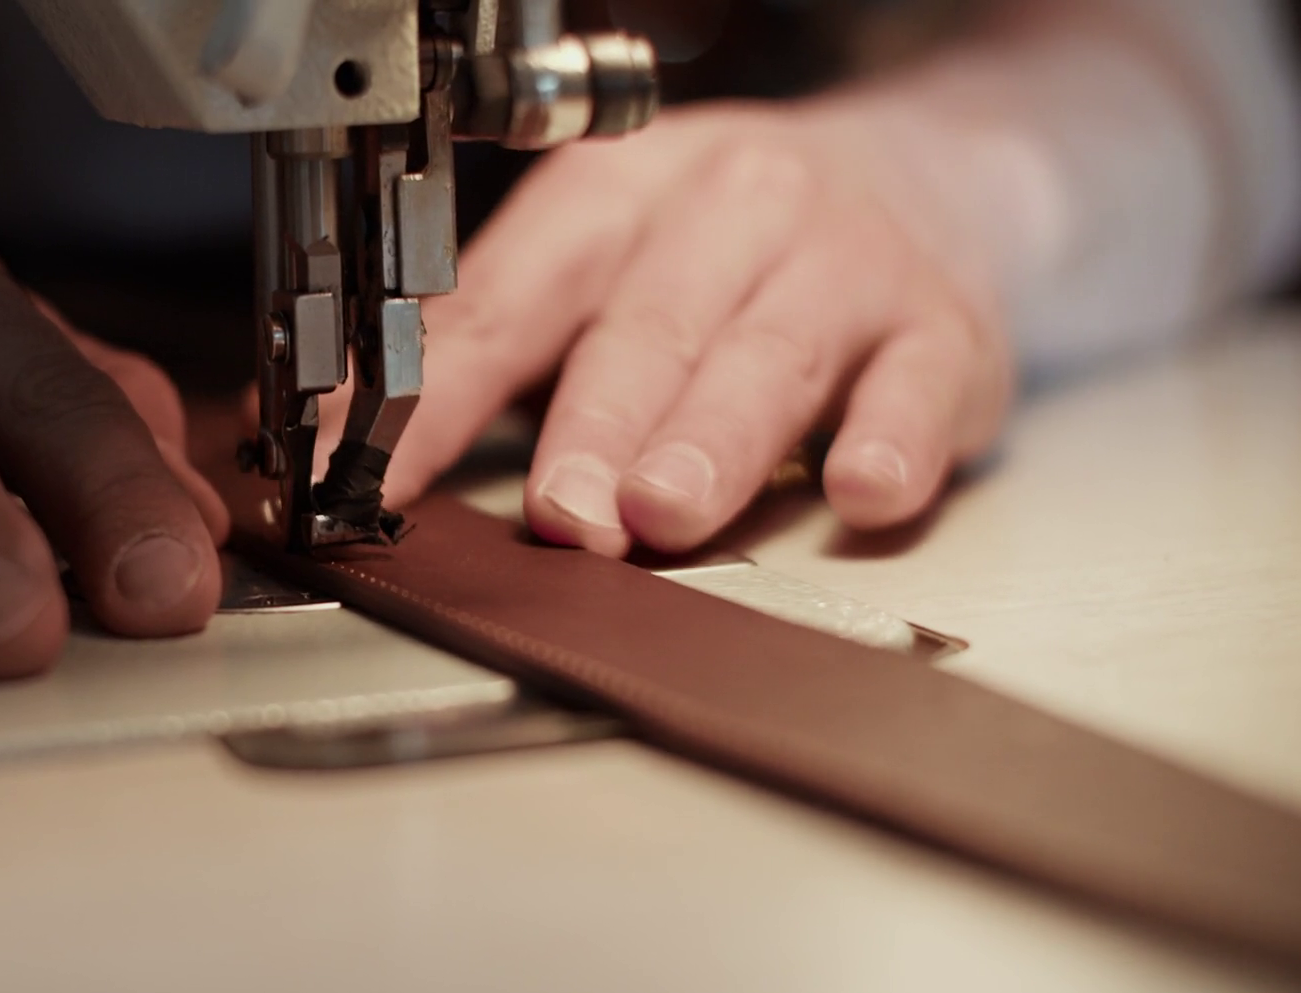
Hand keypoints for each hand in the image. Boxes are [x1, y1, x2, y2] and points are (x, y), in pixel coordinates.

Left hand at [326, 102, 1013, 555]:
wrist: (930, 170)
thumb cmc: (731, 244)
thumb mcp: (603, 261)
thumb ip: (497, 350)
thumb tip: (357, 439)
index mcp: (620, 194)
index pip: (508, 298)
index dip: (436, 391)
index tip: (369, 471)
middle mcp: (731, 212)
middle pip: (646, 325)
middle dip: (594, 427)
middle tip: (556, 513)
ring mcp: (844, 264)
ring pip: (768, 354)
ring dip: (712, 441)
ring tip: (665, 512)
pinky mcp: (943, 329)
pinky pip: (918, 382)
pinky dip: (892, 439)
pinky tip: (861, 491)